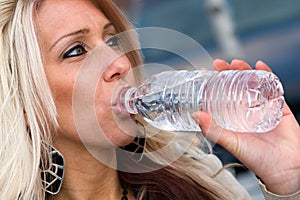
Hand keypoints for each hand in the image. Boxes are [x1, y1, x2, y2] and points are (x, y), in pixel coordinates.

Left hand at [192, 59, 299, 194]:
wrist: (286, 168)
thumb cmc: (258, 160)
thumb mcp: (231, 143)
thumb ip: (214, 130)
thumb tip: (196, 115)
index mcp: (233, 119)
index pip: (220, 97)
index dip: (213, 85)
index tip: (205, 74)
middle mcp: (246, 112)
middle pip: (235, 87)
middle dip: (227, 74)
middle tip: (219, 64)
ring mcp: (262, 107)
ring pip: (252, 84)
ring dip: (245, 71)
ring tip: (236, 63)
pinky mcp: (279, 107)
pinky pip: (273, 87)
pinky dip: (268, 75)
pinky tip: (260, 66)